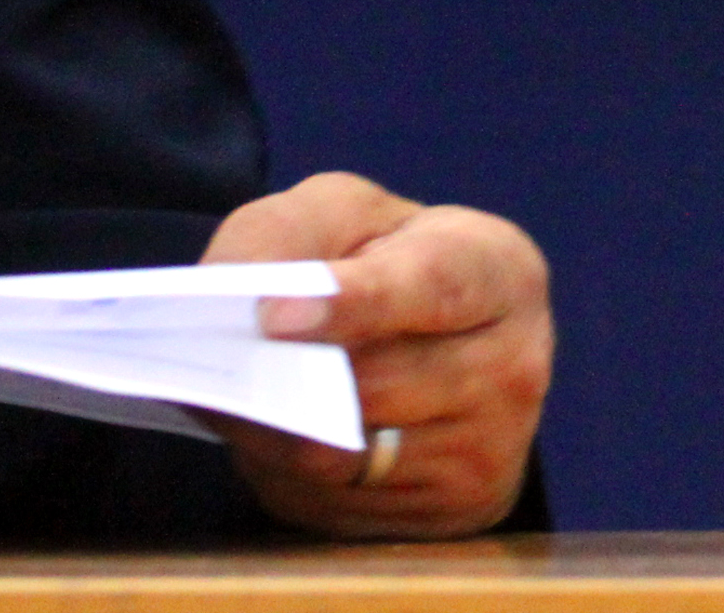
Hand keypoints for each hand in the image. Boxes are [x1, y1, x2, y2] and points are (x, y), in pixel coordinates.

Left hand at [199, 172, 553, 538]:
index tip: (273, 315)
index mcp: (500, 272)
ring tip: (233, 400)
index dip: (351, 302)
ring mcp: (491, 444)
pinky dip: (288, 475)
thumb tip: (243, 300)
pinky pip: (339, 504)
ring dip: (271, 432)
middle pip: (375, 385)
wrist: (452, 341)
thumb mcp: (348, 216)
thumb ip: (291, 234)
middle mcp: (516, 362)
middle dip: (284, 380)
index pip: (430, 287)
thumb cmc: (388, 264)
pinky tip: (282, 436)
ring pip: (346, 455)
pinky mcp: (458, 507)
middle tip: (207, 368)